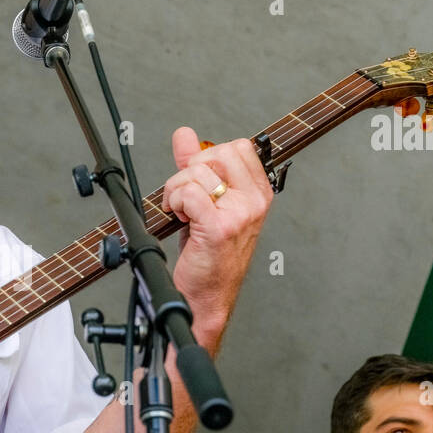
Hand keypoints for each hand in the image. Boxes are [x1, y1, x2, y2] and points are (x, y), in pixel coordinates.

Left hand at [161, 127, 273, 348]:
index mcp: (258, 192)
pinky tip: (179, 218)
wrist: (207, 297)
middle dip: (189, 172)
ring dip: (176, 191)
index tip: (199, 182)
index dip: (208, 158)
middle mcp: (254, 201)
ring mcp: (240, 213)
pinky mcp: (219, 227)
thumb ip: (195, 166)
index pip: (237, 147)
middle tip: (186, 199)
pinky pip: (189, 193)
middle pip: (215, 154)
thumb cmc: (209, 255)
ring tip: (183, 213)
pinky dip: (174, 202)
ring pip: (196, 173)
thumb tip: (185, 135)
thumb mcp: (206, 203)